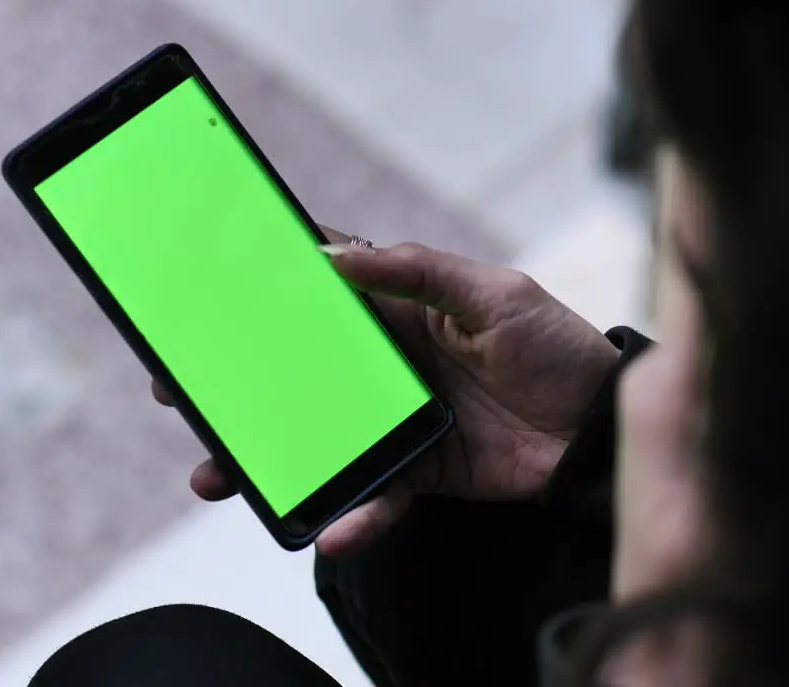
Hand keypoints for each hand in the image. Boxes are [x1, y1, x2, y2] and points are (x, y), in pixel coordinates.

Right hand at [152, 227, 619, 554]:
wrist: (606, 429)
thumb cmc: (556, 347)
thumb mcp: (491, 292)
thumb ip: (415, 270)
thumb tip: (333, 256)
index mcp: (401, 311)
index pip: (319, 297)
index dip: (263, 297)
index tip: (206, 300)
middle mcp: (389, 366)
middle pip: (298, 373)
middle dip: (239, 385)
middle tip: (182, 395)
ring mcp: (399, 421)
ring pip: (318, 438)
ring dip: (267, 456)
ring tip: (216, 474)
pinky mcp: (422, 472)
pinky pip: (376, 495)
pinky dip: (353, 516)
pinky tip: (329, 531)